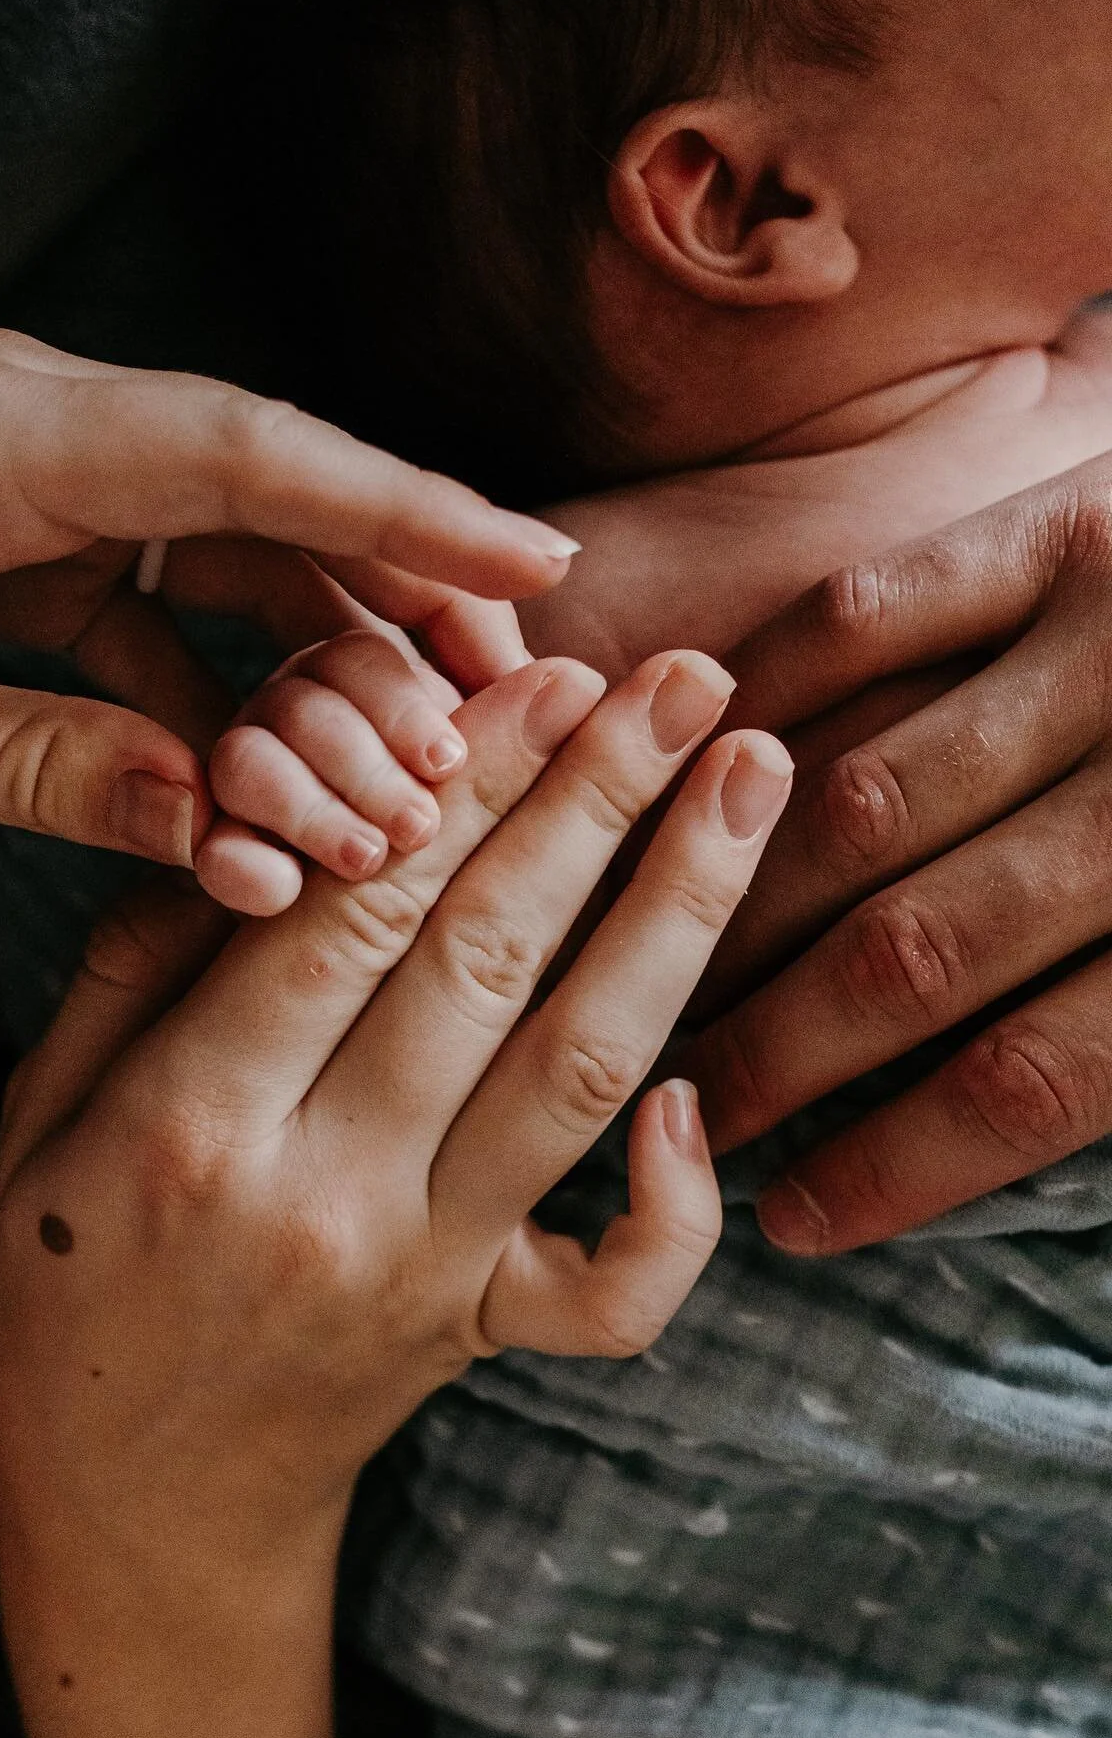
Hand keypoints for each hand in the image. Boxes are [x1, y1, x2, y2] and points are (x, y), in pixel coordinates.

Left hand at [0, 331, 570, 866]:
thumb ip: (42, 769)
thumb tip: (222, 830)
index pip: (236, 454)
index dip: (399, 509)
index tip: (531, 562)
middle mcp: (28, 418)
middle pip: (266, 486)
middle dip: (399, 587)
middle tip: (505, 697)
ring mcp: (31, 455)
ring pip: (233, 533)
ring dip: (327, 636)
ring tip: (419, 744)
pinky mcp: (23, 506)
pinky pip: (163, 578)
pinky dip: (228, 666)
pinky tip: (273, 760)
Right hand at [0, 651, 789, 1737]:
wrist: (131, 1503)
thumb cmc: (62, 1282)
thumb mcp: (35, 1111)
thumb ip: (135, 959)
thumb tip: (254, 815)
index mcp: (192, 1124)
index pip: (351, 916)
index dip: (461, 784)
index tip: (547, 675)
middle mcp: (325, 1194)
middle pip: (485, 962)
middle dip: (595, 798)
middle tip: (684, 677)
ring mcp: (422, 1272)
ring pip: (579, 1075)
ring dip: (677, 915)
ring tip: (748, 785)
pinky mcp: (482, 1332)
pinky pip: (613, 1291)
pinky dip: (680, 1208)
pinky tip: (704, 1099)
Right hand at [677, 451, 1111, 1252]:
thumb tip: (994, 1128)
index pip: (1035, 1078)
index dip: (897, 1162)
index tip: (795, 1215)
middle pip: (920, 949)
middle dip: (782, 1048)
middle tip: (694, 1106)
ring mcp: (1104, 634)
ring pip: (866, 801)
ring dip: (744, 902)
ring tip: (669, 971)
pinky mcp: (1058, 521)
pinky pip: (866, 616)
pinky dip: (768, 697)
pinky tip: (696, 772)